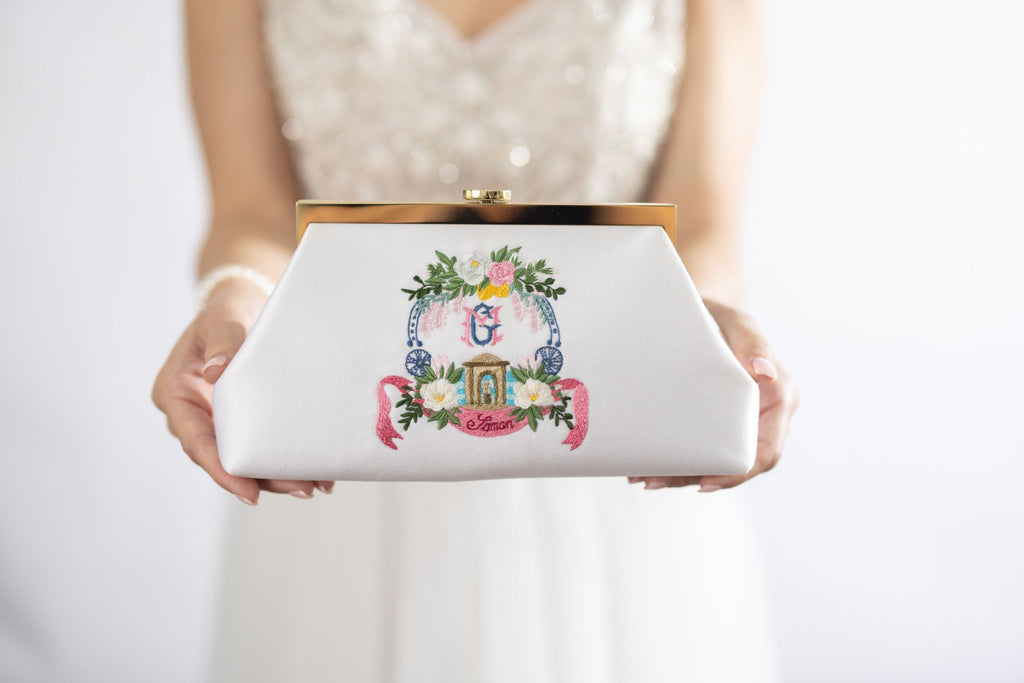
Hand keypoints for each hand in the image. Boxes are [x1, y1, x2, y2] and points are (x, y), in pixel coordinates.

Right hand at [151, 279, 333, 504]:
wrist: (243, 305)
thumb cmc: (228, 310)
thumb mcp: (222, 317)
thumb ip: (223, 340)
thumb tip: (216, 373)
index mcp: (175, 393)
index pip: (196, 441)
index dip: (221, 469)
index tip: (248, 492)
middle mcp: (192, 415)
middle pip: (224, 457)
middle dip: (261, 479)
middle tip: (303, 489)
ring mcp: (217, 422)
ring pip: (245, 458)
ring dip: (278, 476)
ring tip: (316, 485)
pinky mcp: (241, 422)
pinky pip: (259, 447)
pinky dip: (284, 460)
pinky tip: (317, 471)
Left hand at [627, 298, 797, 492]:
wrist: (701, 311)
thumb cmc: (720, 315)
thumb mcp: (736, 322)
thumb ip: (752, 343)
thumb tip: (765, 371)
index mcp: (778, 397)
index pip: (766, 450)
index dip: (738, 472)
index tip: (705, 482)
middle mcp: (763, 415)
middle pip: (736, 462)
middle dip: (696, 476)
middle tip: (654, 481)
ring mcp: (740, 421)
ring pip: (714, 460)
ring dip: (679, 473)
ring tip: (643, 477)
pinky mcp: (716, 422)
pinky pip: (701, 447)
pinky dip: (676, 458)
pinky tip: (646, 464)